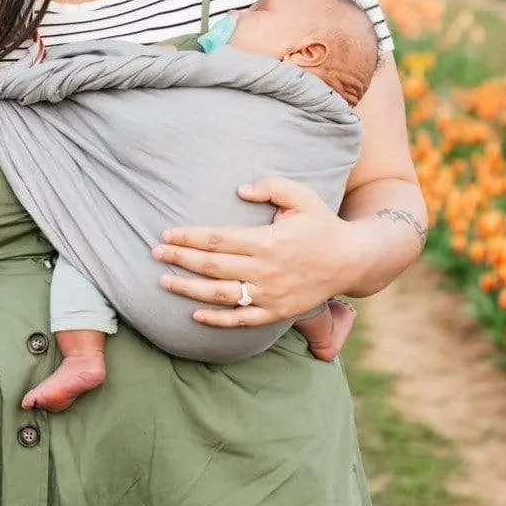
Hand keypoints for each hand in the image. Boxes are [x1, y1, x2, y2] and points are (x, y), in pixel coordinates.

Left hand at [152, 177, 357, 327]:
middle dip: (180, 259)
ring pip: (221, 294)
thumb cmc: (321, 223)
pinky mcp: (276, 312)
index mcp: (268, 241)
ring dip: (188, 289)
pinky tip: (194, 314)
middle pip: (212, 266)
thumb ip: (272, 186)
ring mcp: (270, 295)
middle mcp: (266, 270)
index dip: (189, 237)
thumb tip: (240, 189)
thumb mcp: (303, 196)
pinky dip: (217, 319)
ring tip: (163, 281)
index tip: (166, 234)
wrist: (351, 260)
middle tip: (154, 253)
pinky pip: (242, 320)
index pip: (218, 240)